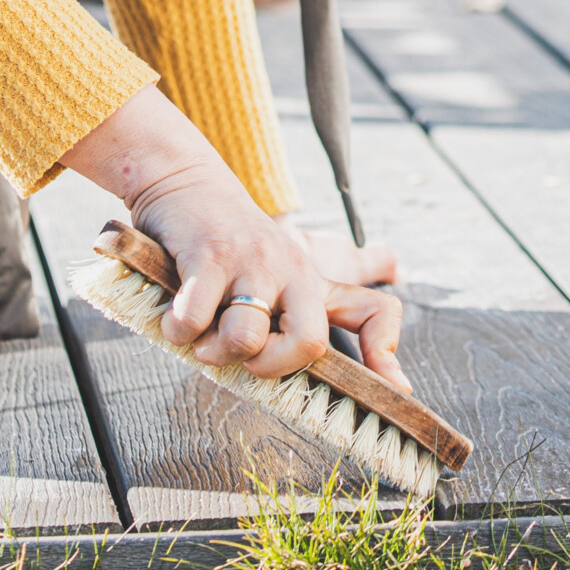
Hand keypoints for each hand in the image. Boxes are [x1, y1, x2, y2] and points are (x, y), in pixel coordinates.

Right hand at [60, 86, 410, 390]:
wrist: (185, 181)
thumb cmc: (228, 243)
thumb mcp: (275, 272)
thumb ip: (299, 316)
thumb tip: (353, 356)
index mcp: (312, 281)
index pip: (374, 311)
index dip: (385, 354)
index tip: (396, 388)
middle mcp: (292, 270)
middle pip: (308, 342)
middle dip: (269, 367)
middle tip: (242, 359)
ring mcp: (252, 261)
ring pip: (244, 337)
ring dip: (212, 350)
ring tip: (199, 334)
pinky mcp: (209, 255)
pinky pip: (194, 320)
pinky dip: (176, 331)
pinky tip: (173, 318)